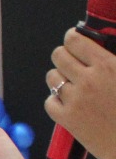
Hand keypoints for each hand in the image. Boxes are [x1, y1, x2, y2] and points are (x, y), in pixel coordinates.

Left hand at [48, 27, 115, 158]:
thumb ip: (114, 59)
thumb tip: (102, 46)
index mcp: (108, 66)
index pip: (74, 39)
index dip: (73, 38)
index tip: (76, 42)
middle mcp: (89, 80)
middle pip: (58, 55)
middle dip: (65, 57)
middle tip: (75, 64)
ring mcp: (76, 100)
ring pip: (52, 76)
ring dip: (60, 78)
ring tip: (74, 85)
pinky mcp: (67, 119)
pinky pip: (49, 102)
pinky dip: (57, 101)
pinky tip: (70, 104)